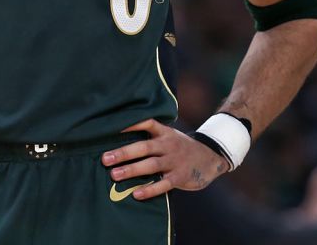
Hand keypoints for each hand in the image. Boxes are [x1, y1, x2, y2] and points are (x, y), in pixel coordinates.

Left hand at [102, 119, 231, 200]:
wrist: (210, 158)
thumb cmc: (181, 149)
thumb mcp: (170, 137)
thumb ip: (152, 139)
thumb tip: (120, 144)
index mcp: (165, 133)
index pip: (147, 123)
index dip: (131, 124)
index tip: (113, 128)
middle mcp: (168, 145)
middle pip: (144, 147)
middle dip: (124, 153)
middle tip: (105, 158)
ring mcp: (174, 161)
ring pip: (151, 165)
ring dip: (132, 170)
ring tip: (114, 175)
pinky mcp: (179, 177)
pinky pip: (163, 184)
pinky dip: (149, 189)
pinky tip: (136, 193)